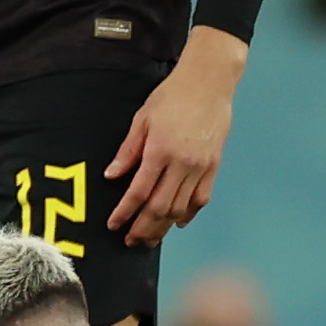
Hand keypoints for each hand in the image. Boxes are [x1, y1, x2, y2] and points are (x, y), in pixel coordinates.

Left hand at [105, 27, 246, 243]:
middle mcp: (183, 164)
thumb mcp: (142, 120)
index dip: (125, 212)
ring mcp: (201, 167)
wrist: (209, 84)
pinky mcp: (214, 166)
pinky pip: (201, 198)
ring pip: (181, 208)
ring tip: (149, 238)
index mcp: (160, 151)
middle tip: (129, 241)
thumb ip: (127, 151)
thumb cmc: (171, 97)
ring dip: (163, 227)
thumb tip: (111, 176)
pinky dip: (188, 213)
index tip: (113, 225)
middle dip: (143, 228)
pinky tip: (177, 223)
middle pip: (160, 207)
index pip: (139, 191)